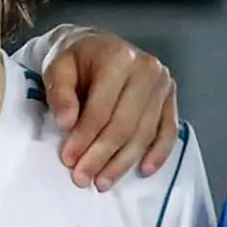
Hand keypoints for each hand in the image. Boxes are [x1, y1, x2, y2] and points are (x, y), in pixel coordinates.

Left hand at [42, 30, 178, 190]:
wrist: (96, 46)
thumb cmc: (75, 59)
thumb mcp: (56, 67)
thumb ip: (59, 93)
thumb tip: (67, 123)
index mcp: (118, 57)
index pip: (101, 108)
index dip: (84, 137)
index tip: (68, 159)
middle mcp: (147, 68)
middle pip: (124, 124)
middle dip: (101, 155)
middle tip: (83, 178)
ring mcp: (163, 84)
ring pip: (144, 133)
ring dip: (123, 162)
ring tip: (103, 181)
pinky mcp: (171, 98)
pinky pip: (167, 132)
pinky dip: (157, 154)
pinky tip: (143, 171)